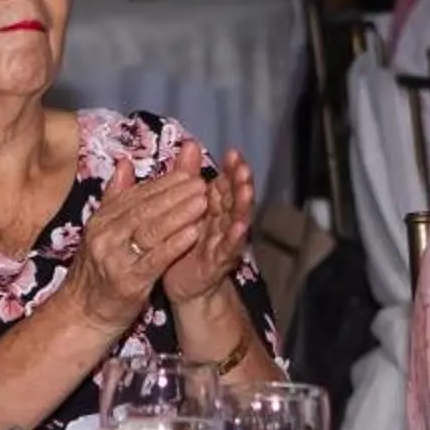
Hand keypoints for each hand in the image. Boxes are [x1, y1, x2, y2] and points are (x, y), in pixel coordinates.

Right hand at [68, 156, 211, 329]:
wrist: (82, 314)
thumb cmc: (98, 273)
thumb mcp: (101, 232)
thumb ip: (115, 197)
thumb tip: (125, 163)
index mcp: (101, 221)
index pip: (136, 195)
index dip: (164, 184)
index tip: (188, 174)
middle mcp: (105, 236)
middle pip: (144, 209)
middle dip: (175, 194)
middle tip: (201, 183)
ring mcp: (115, 260)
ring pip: (150, 230)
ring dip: (180, 214)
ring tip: (203, 202)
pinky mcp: (128, 283)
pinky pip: (155, 259)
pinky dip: (175, 244)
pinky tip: (194, 234)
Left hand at [163, 145, 256, 304]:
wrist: (184, 286)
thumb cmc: (183, 243)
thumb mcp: (183, 207)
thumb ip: (187, 176)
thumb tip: (189, 143)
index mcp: (213, 207)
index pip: (224, 184)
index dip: (230, 169)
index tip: (233, 153)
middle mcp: (223, 222)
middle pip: (234, 198)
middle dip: (240, 182)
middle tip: (243, 167)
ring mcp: (223, 242)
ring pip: (236, 220)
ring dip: (243, 205)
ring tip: (246, 190)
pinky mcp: (219, 262)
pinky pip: (227, 248)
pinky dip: (235, 237)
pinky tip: (239, 227)